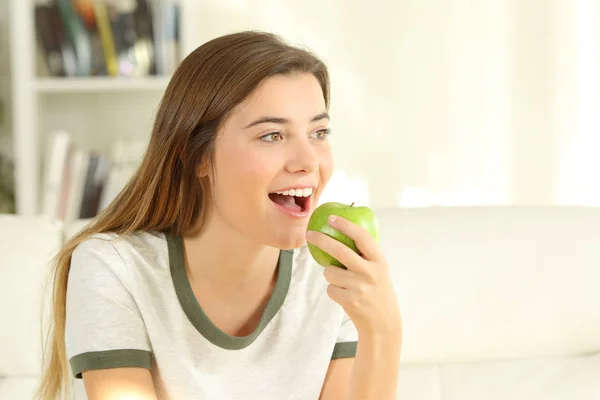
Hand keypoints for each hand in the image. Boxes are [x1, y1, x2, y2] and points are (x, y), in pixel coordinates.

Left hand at [306, 215, 401, 337]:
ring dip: (330, 275)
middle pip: (340, 251)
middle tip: (310, 234)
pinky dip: (333, 290)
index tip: (332, 217)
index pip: (362, 237)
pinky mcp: (350, 301)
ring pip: (330, 272)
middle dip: (322, 240)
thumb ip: (365, 254)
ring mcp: (360, 287)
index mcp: (379, 261)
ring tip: (343, 282)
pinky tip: (345, 295)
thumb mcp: (379, 270)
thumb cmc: (376, 290)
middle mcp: (371, 273)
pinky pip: (330, 288)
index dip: (346, 225)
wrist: (383, 322)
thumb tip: (342, 231)